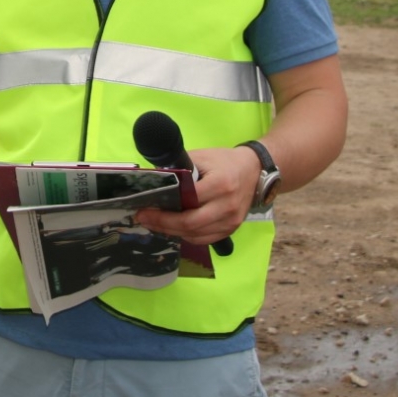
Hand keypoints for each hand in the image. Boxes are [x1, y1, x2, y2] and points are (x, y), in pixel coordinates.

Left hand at [132, 146, 260, 246]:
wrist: (254, 170)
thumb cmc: (224, 161)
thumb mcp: (201, 157)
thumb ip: (179, 169)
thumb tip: (153, 180)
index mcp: (220, 184)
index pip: (187, 201)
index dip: (164, 208)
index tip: (144, 208)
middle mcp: (227, 205)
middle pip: (190, 223)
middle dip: (163, 224)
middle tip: (143, 219)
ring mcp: (231, 220)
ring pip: (196, 235)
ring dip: (172, 231)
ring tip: (154, 224)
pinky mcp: (232, 229)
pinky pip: (205, 239)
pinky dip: (187, 236)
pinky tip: (173, 229)